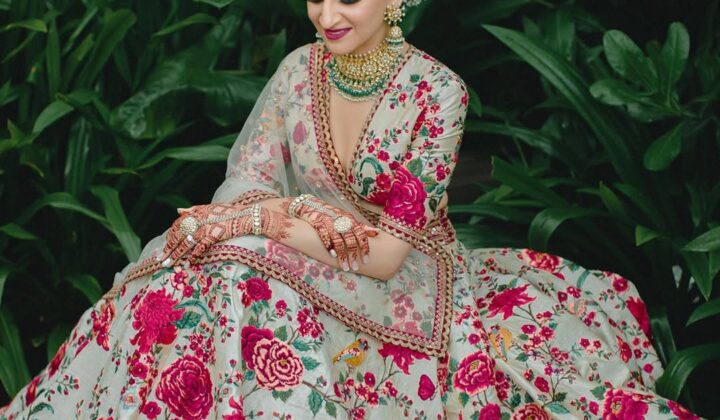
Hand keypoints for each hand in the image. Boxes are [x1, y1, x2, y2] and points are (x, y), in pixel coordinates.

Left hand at [160, 203, 290, 265]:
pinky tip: (189, 262)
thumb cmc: (228, 211)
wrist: (246, 215)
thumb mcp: (208, 207)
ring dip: (176, 255)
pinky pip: (200, 247)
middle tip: (160, 261)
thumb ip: (192, 210)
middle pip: (178, 236)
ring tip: (168, 264)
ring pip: (185, 243)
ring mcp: (205, 227)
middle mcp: (197, 220)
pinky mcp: (214, 234)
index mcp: (195, 213)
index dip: (170, 238)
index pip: (176, 226)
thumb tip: (178, 210)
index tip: (164, 248)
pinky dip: (194, 255)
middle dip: (168, 250)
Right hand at [293, 197, 377, 270]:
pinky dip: (329, 246)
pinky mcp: (318, 223)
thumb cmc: (334, 215)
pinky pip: (324, 236)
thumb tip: (378, 233)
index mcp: (351, 220)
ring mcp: (329, 221)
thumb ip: (361, 227)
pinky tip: (332, 256)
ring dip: (342, 255)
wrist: (312, 206)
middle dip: (353, 255)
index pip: (361, 234)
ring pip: (338, 240)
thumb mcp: (349, 219)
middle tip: (354, 267)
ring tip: (344, 267)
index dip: (364, 248)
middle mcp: (341, 221)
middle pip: (350, 239)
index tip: (366, 261)